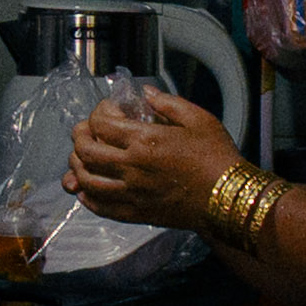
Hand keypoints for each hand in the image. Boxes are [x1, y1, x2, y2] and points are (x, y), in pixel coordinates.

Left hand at [62, 89, 242, 232]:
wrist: (228, 198)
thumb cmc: (217, 156)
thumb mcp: (198, 119)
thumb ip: (168, 103)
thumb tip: (145, 92)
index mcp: (145, 140)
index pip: (101, 124)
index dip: (98, 112)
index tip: (109, 109)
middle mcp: (132, 167)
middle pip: (86, 152)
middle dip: (79, 137)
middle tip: (84, 131)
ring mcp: (131, 193)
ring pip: (86, 181)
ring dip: (77, 166)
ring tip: (80, 157)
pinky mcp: (136, 213)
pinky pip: (100, 207)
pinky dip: (87, 197)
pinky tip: (86, 189)